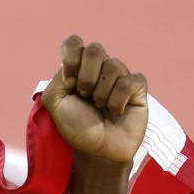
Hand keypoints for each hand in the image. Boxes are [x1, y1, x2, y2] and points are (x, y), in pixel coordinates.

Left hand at [40, 35, 147, 165]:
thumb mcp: (56, 105)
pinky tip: (117, 111)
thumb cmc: (78, 128)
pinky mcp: (137, 87)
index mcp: (78, 68)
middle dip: (86, 77)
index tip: (69, 81)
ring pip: (113, 66)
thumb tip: (73, 66)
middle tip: (85, 96)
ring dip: (102, 94)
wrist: (98, 151)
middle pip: (95, 49)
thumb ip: (57, 80)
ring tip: (101, 108)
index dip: (71, 57)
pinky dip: (118, 100)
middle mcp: (99, 68)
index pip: (73, 42)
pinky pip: (129, 81)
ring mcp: (119, 76)